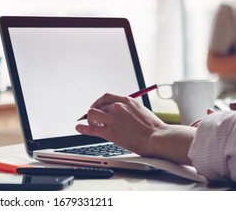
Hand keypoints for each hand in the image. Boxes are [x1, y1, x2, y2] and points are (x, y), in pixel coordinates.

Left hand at [75, 93, 195, 164]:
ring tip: (93, 124)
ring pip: (92, 114)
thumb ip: (128, 109)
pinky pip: (90, 128)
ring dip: (90, 119)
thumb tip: (119, 112)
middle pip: (99, 106)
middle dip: (96, 113)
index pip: (106, 97)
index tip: (97, 107)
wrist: (157, 138)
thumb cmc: (153, 128)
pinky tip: (79, 128)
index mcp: (126, 100)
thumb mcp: (141, 110)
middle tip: (95, 119)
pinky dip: (82, 128)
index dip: (98, 102)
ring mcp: (112, 119)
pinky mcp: (109, 132)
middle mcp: (117, 106)